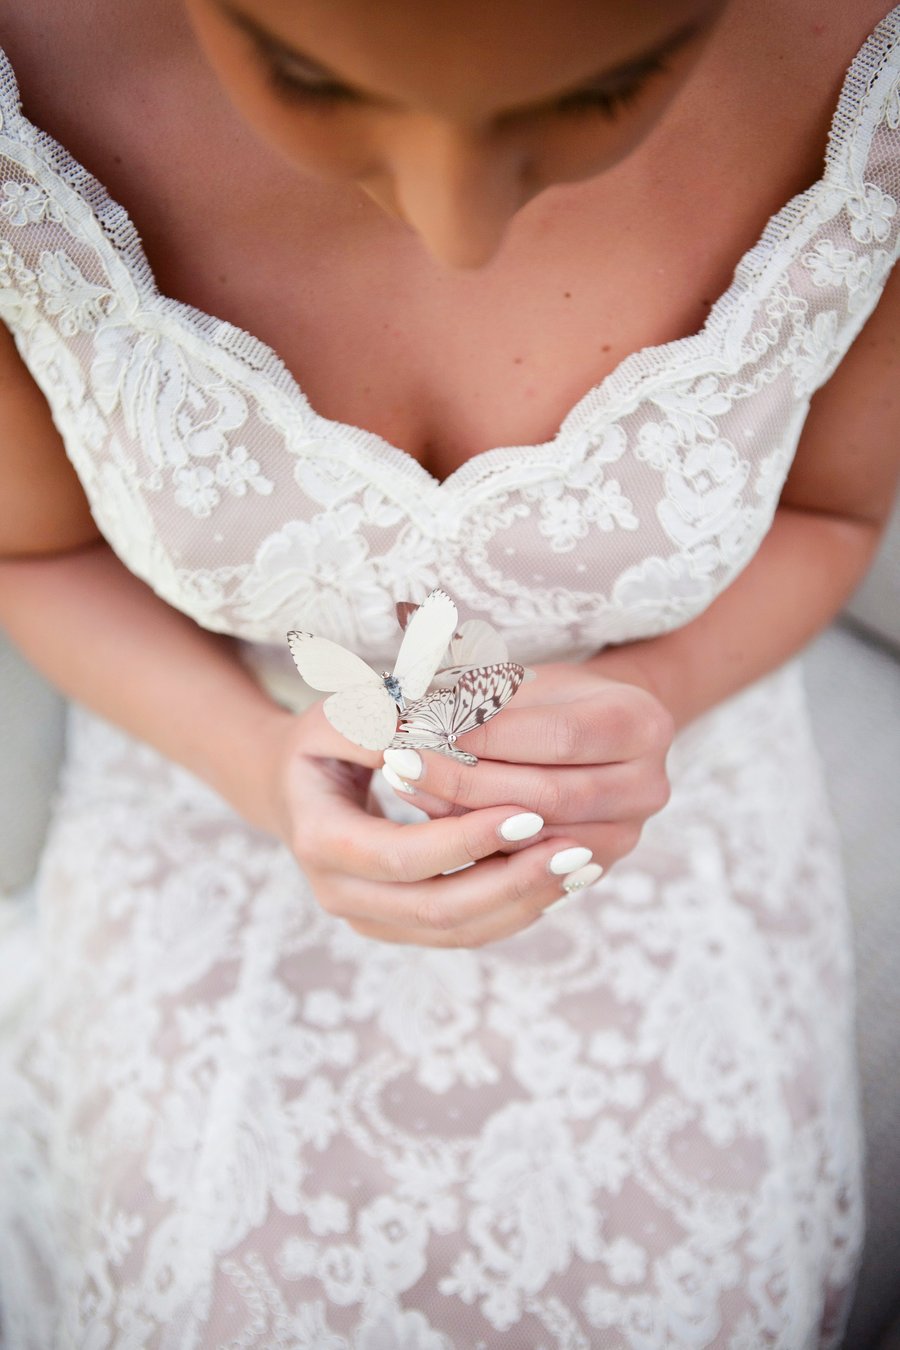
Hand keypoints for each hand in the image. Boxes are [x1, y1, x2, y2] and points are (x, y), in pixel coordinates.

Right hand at [264, 698, 594, 947]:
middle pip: (435, 909)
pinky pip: (463, 932)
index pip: (402, 856)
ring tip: (579, 866)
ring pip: (456, 931)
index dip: (467, 840)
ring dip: (522, 902)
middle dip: (510, 882)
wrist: (296, 787)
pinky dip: (513, 910)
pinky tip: (559, 882)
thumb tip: (425, 739)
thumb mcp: (339, 716)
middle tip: (573, 850)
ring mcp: (368, 918)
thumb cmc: (323, 740)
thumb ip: (379, 722)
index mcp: (319, 839)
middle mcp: (338, 893)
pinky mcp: (398, 926)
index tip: (528, 812)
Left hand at [381, 661, 674, 879]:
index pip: (558, 737)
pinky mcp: (599, 865)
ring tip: (405, 787)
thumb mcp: (524, 683)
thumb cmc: (552, 699)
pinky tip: (430, 822)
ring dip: (462, 816)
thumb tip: (409, 718)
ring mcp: (629, 833)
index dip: (489, 737)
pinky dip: (477, 845)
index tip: (424, 728)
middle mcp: (649, 785)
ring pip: (536, 837)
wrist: (599, 736)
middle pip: (548, 794)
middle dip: (466, 781)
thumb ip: (477, 701)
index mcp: (642, 723)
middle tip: (400, 763)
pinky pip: (530, 865)